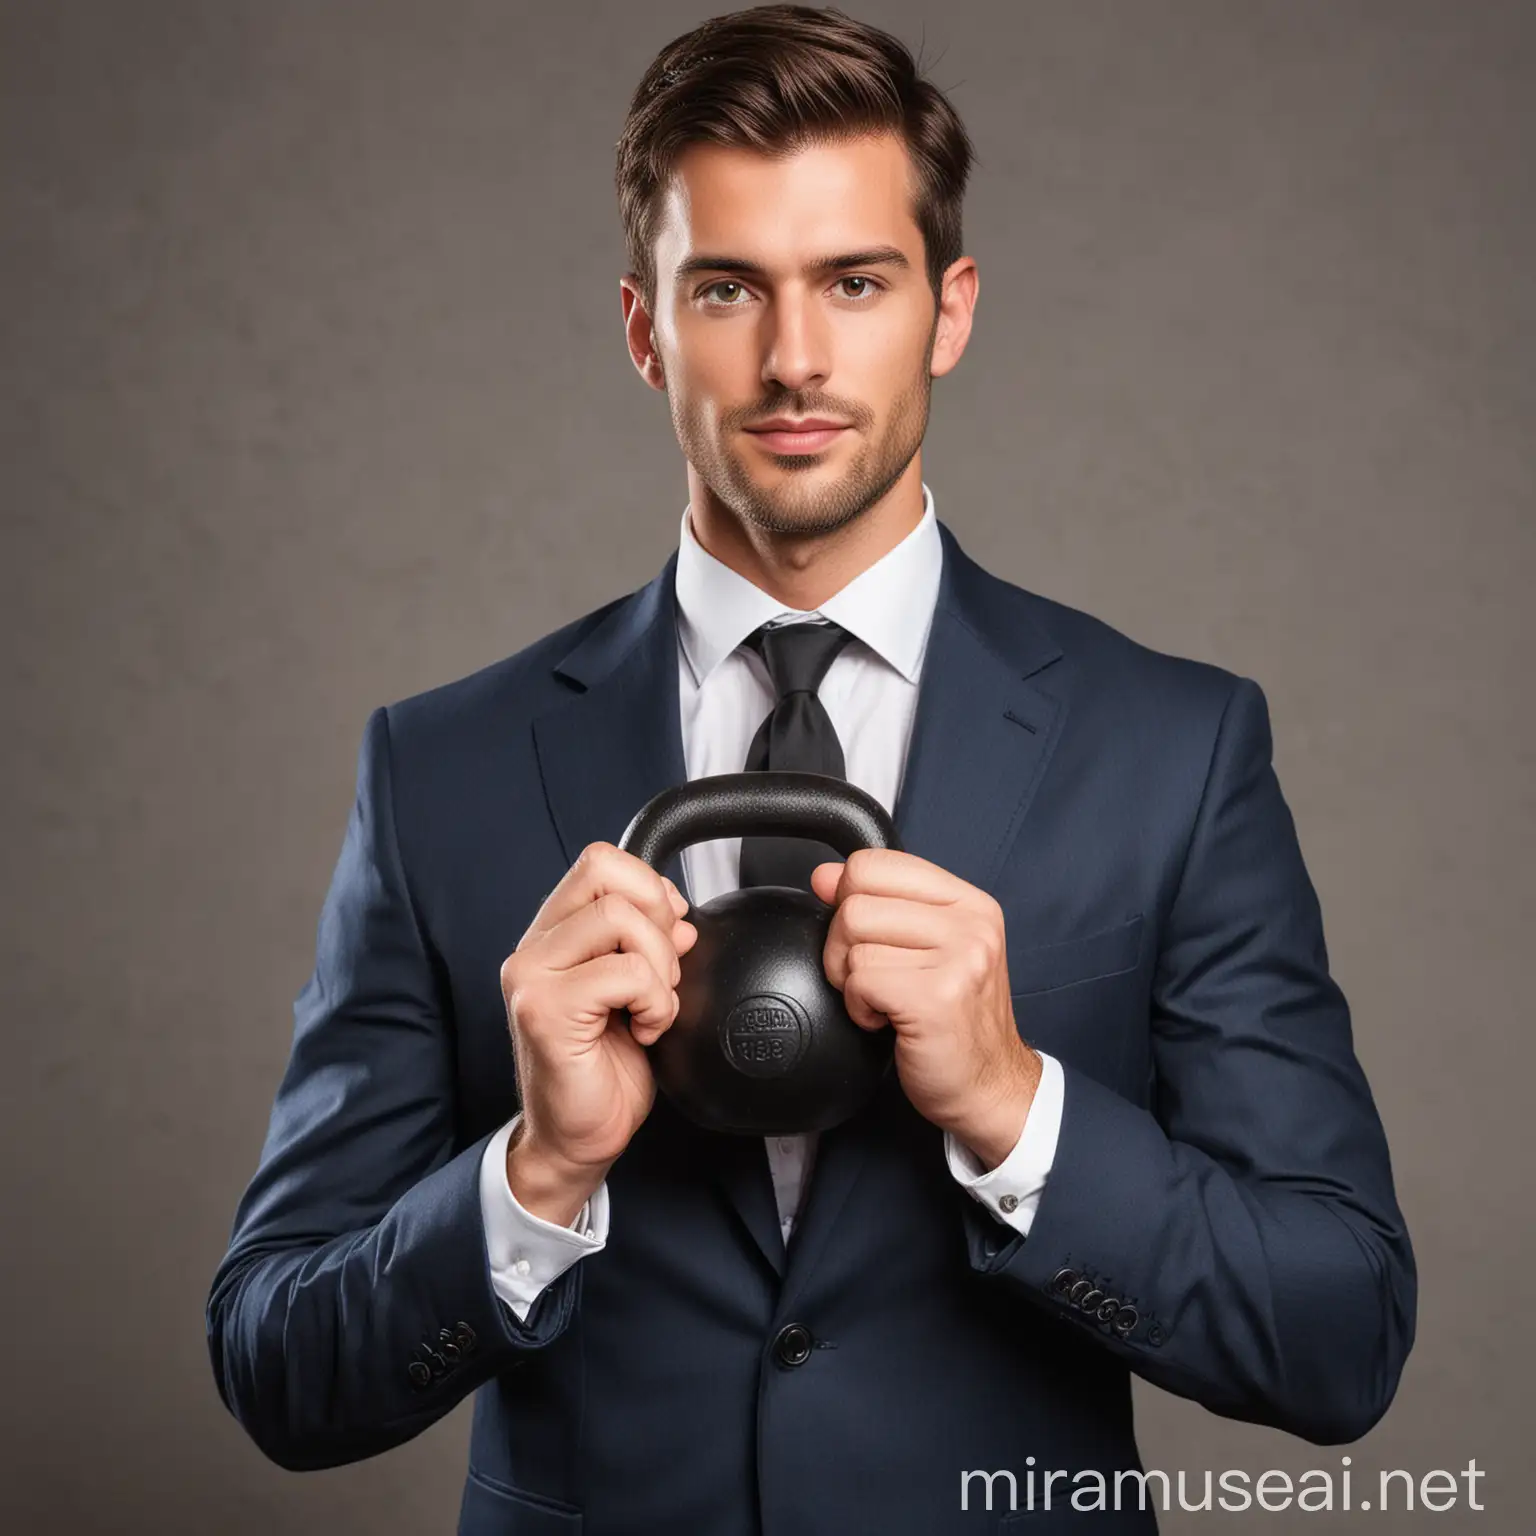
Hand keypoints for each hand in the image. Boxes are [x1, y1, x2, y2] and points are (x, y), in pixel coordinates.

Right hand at [500, 843, 697, 1196]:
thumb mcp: (638, 994)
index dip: (649, 887)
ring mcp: (532, 975)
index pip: (600, 861)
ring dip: (659, 966)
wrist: (577, 1140)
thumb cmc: (605, 1071)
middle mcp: (533, 947)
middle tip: (661, 977)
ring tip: (651, 1009)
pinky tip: (643, 1032)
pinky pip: (625, 973)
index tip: (670, 932)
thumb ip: (652, 947)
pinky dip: (654, 1002)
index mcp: (554, 935)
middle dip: (658, 922)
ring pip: (619, 918)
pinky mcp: (544, 1009)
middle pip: (608, 877)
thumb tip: (681, 916)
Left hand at [810, 849, 1040, 1165]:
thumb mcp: (927, 949)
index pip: (876, 862)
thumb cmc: (955, 1022)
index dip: (849, 898)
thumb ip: (879, 905)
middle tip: (873, 977)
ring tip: (885, 1001)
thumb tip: (823, 875)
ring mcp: (958, 959)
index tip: (863, 935)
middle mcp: (970, 924)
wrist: (991, 1088)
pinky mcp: (936, 998)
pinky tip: (885, 1020)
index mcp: (968, 902)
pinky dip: (859, 1007)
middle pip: (855, 901)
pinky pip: (860, 981)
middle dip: (843, 946)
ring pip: (853, 943)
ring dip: (852, 981)